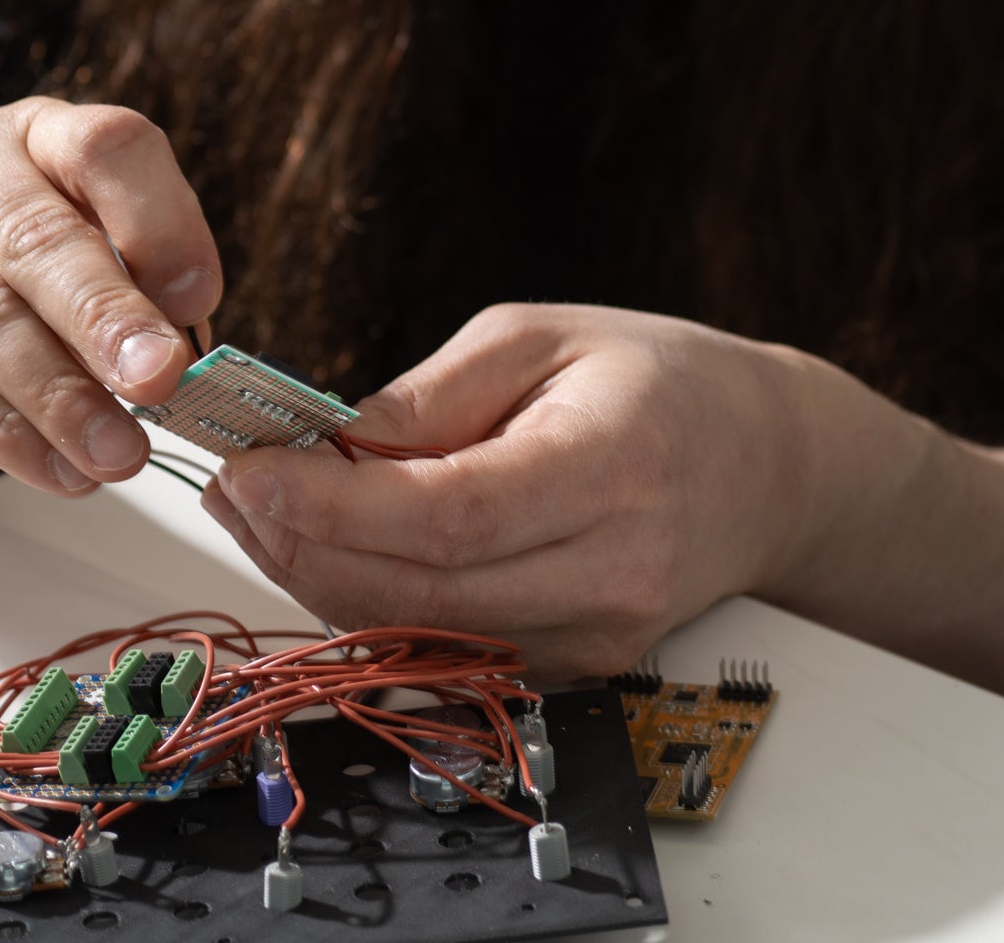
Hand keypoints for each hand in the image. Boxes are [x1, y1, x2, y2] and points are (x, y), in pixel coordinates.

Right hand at [0, 98, 217, 495]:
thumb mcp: (43, 281)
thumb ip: (112, 300)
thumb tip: (185, 364)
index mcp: (28, 134)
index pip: (108, 146)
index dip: (163, 220)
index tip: (199, 299)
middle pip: (43, 236)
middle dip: (112, 318)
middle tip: (164, 381)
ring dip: (64, 396)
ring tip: (119, 454)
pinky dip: (5, 433)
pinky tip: (55, 468)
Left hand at [197, 303, 879, 676]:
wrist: (771, 466)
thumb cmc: (660, 381)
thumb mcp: (543, 336)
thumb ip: (432, 394)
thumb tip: (322, 445)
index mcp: (611, 469)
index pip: (450, 514)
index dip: (334, 504)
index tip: (250, 469)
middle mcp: (613, 572)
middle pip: (419, 590)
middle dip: (301, 542)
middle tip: (232, 485)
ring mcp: (599, 635)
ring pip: (420, 636)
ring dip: (322, 579)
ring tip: (266, 510)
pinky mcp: (581, 667)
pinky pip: (450, 651)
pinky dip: (376, 606)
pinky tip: (335, 549)